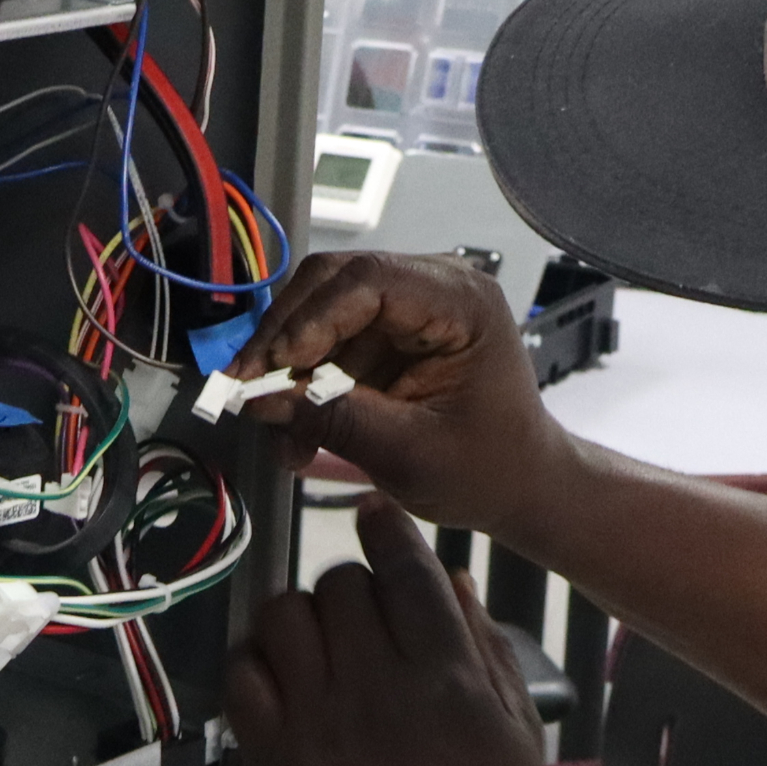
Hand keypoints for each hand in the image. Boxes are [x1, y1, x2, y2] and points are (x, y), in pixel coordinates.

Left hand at [228, 497, 550, 765]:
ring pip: (283, 616)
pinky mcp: (272, 760)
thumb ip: (487, 649)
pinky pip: (242, 675)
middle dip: (352, 588)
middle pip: (340, 585)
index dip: (386, 531)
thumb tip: (447, 578)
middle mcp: (377, 691)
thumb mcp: (519, 736)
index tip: (377, 521)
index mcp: (449, 680)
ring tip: (318, 645)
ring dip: (300, 617)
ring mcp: (317, 724)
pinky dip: (256, 664)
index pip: (404, 568)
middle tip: (361, 618)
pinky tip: (282, 682)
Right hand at [229, 250, 580, 543]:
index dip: (310, 318)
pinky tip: (295, 429)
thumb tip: (261, 401)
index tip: (272, 367)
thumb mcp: (410, 453)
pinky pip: (327, 342)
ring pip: (318, 313)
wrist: (520, 485)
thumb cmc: (487, 470)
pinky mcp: (387, 334)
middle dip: (284, 337)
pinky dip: (303, 383)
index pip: (368, 280)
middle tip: (246, 390)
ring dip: (288, 369)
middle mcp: (434, 287)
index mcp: (462, 301)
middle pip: (332, 283)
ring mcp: (408, 307)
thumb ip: (336, 420)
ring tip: (279, 432)